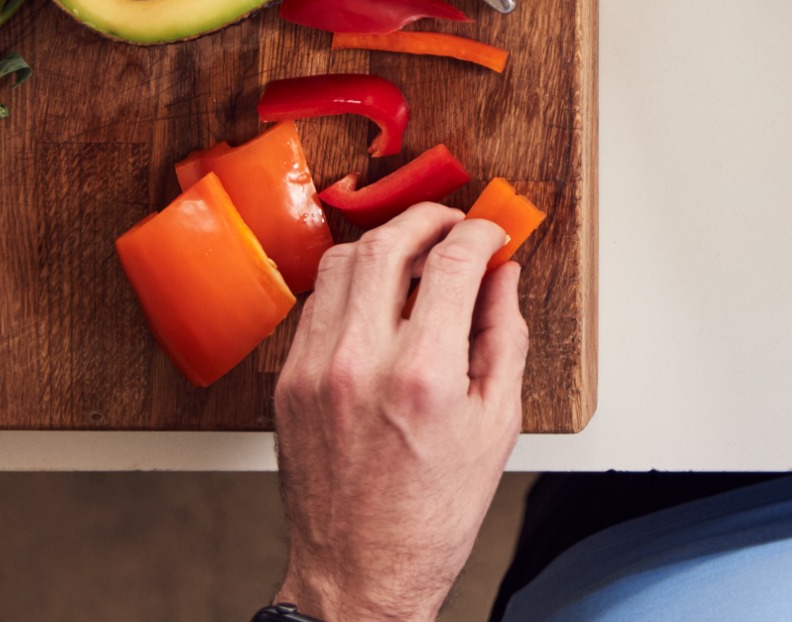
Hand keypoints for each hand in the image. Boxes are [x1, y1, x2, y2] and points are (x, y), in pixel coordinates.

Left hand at [272, 204, 527, 621]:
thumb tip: (502, 277)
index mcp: (422, 375)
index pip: (452, 261)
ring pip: (340, 263)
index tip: (491, 235)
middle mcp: (360, 363)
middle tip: (454, 225)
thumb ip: (503, 336)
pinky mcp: (287, 383)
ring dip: (384, 243)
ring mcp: (314, 371)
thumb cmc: (433, 513)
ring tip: (415, 255)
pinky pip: (315, 304)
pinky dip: (349, 285)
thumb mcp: (497, 423)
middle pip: (387, 243)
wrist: (362, 572)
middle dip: (428, 219)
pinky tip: (377, 299)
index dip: (480, 233)